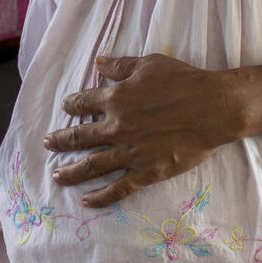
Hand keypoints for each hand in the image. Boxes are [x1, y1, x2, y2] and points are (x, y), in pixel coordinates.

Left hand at [44, 54, 235, 206]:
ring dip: (71, 172)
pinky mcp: (146, 172)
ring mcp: (130, 152)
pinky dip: (100, 196)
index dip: (71, 105)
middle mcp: (116, 127)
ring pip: (91, 166)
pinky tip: (86, 200)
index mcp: (116, 98)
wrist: (213, 108)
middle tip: (48, 144)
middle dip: (60, 141)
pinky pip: (118, 188)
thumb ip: (121, 65)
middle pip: (79, 137)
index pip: (84, 102)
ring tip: (57, 176)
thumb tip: (98, 62)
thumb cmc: (184, 81)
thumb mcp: (150, 64)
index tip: (65, 107)